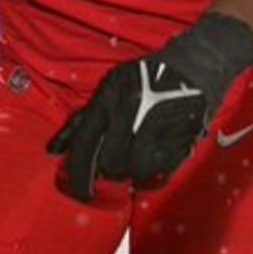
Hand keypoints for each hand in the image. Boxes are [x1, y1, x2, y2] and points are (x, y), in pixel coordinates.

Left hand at [48, 12, 252, 201]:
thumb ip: (82, 119)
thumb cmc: (147, 75)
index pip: (85, 142)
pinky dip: (155, 174)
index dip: (79, 172)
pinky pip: (162, 169)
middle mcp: (131, 109)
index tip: (80, 192)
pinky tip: (154, 164)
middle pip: (111, 161)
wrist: (197, 61)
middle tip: (115, 168)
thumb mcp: (111, 87)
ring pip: (136, 169)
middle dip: (110, 171)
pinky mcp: (184, 134)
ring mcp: (159, 122)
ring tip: (135, 163)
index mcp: (110, 95)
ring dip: (133, 173)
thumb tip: (54, 149)